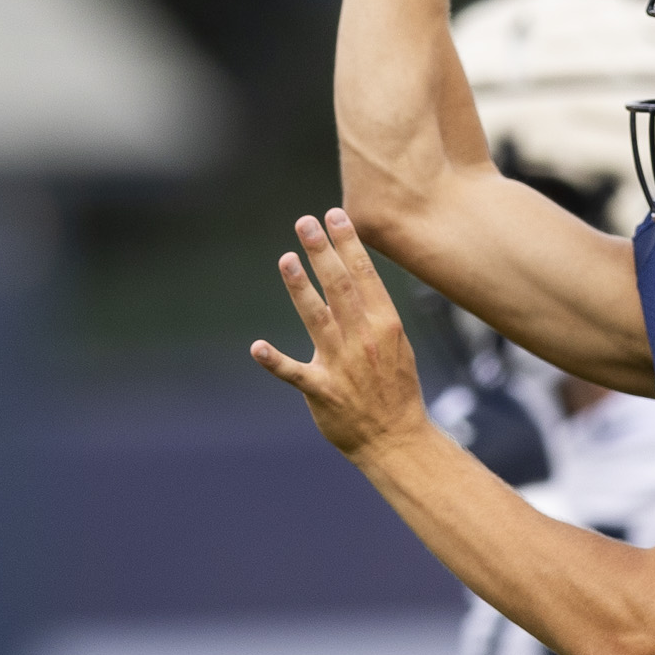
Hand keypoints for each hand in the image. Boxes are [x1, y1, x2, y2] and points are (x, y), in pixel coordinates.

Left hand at [253, 208, 431, 460]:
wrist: (398, 439)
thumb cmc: (395, 388)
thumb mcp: (395, 342)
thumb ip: (373, 311)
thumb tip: (355, 274)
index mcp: (386, 325)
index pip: (365, 275)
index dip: (348, 243)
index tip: (335, 215)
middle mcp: (364, 339)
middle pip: (340, 288)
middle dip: (323, 252)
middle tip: (305, 222)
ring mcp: (342, 365)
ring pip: (318, 319)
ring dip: (300, 288)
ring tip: (286, 259)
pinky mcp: (322, 391)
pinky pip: (294, 373)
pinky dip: (275, 360)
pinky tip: (256, 347)